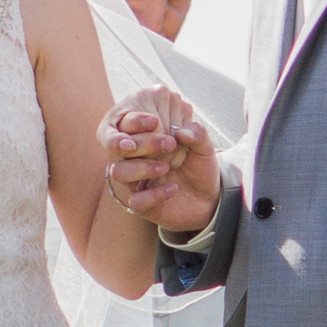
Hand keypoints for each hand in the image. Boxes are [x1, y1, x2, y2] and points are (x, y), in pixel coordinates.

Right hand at [97, 88, 222, 236]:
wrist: (209, 197)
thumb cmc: (199, 166)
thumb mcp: (203, 146)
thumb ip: (196, 134)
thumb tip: (182, 132)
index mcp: (142, 140)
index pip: (125, 126)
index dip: (134, 121)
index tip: (154, 120)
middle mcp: (133, 160)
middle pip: (117, 148)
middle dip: (142, 143)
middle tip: (170, 144)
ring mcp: (134, 183)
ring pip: (118, 173)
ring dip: (141, 167)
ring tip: (166, 167)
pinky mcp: (142, 206)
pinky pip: (135, 201)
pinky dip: (154, 194)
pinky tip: (173, 188)